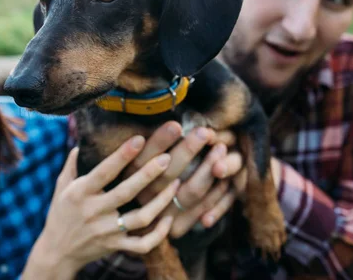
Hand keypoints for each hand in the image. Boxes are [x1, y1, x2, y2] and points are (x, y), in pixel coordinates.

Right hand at [22, 136, 179, 279]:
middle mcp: (94, 211)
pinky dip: (159, 233)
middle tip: (166, 158)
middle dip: (148, 174)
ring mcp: (106, 231)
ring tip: (175, 183)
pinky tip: (169, 217)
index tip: (139, 140)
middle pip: (126, 192)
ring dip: (160, 201)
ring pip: (140, 218)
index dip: (122, 156)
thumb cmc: (61, 213)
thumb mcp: (61, 186)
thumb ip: (72, 164)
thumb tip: (83, 142)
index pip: (104, 172)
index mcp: (80, 193)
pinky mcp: (115, 246)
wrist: (57, 251)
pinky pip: (142, 244)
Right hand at [127, 121, 239, 236]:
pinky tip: (225, 174)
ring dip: (208, 168)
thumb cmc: (141, 179)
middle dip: (188, 150)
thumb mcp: (137, 162)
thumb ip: (151, 146)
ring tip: (220, 148)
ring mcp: (161, 215)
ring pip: (191, 191)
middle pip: (169, 173)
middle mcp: (142, 198)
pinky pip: (203, 208)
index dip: (160, 141)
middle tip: (204, 132)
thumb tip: (176, 125)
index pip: (144, 158)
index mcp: (128, 178)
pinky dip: (218, 191)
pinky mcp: (176, 228)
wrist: (133, 222)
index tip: (176, 125)